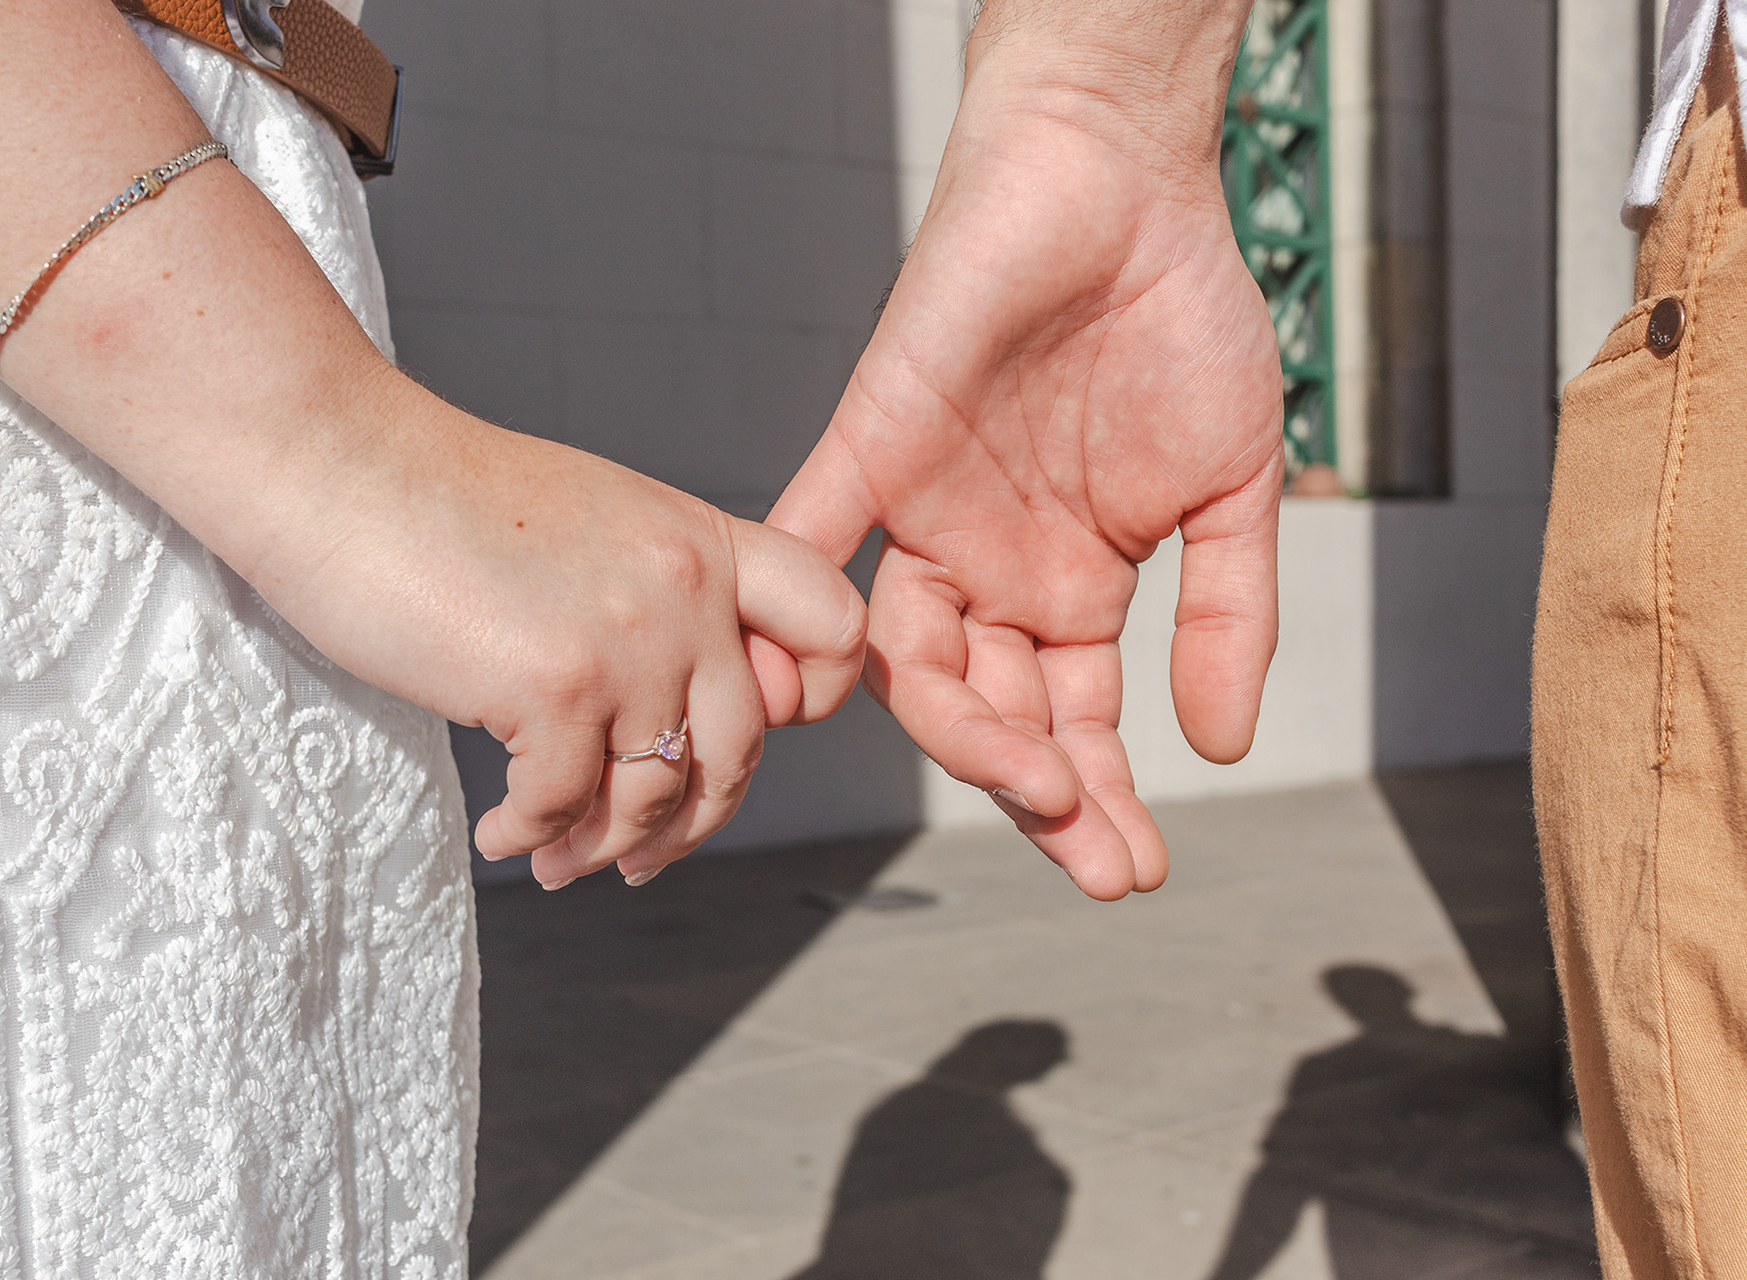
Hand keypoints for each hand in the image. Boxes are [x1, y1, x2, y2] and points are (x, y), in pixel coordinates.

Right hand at [257, 372, 867, 888]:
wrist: (337, 460)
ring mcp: (628, 640)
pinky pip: (566, 807)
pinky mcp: (555, 686)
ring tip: (555, 859)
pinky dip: (532, 836)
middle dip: (693, 821)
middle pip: (744, 747)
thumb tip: (674, 711)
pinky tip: (500, 834)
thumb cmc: (442, 498)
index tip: (748, 733)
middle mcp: (688, 590)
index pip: (833, 623)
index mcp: (705, 541)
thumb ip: (656, 596)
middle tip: (641, 855)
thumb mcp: (593, 522)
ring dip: (602, 846)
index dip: (817, 695)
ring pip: (656, 795)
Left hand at [768, 19, 1282, 899]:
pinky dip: (800, 614)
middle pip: (992, 712)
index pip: (1072, 722)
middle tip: (1089, 852)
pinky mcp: (872, 445)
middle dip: (1040, 789)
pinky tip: (805, 699)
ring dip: (965, 730)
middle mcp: (988, 571)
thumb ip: (1229, 616)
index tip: (1131, 871)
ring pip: (915, 657)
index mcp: (1070, 587)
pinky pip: (815, 536)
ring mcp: (925, 517)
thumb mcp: (1234, 489)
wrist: (1119, 185)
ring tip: (1030, 781)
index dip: (1097, 800)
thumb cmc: (1182, 321)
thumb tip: (1224, 747)